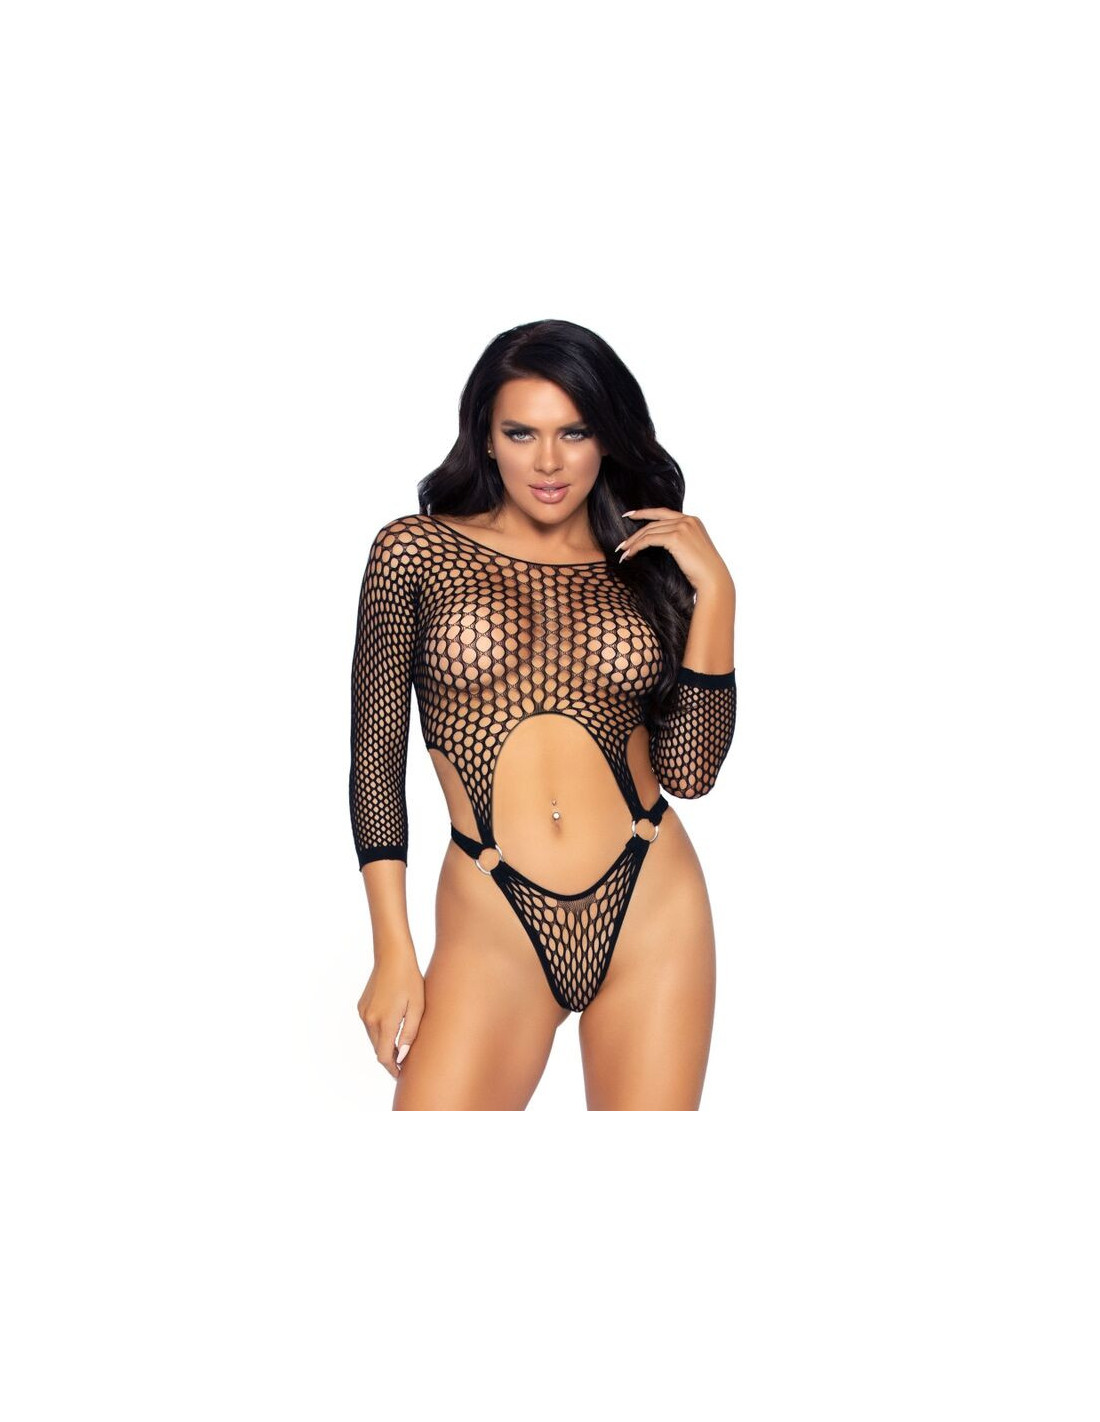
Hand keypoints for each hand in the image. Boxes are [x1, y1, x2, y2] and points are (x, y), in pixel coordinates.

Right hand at [358, 954, 424, 1079]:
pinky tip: (392, 1028)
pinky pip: (370, 1026)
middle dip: (390, 1059)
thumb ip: (410, 1033)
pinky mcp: (361, 1006)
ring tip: (400, 1048)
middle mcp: (370, 1019)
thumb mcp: (417, 1007)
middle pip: (378, 1049)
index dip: (392, 1069)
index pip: (385, 1056)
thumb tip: (403, 1056)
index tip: (401, 1074)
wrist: (392, 956)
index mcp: (385, 1021)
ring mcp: (364, 1013)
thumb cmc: (410, 980)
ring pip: (373, 1039)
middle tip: (404, 1065)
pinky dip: (379, 1032)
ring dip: (384, 1045)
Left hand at [615, 507, 733, 594]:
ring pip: (649, 531)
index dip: (645, 512)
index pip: (663, 513)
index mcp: (693, 520)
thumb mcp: (692, 550)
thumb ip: (681, 540)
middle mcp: (688, 520)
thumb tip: (663, 544)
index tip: (630, 515)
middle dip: (635, 533)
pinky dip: (637, 546)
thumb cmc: (703, 572)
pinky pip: (649, 539)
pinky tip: (630, 554)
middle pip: (654, 522)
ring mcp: (682, 526)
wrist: (713, 579)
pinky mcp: (676, 537)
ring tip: (623, 552)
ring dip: (633, 542)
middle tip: (622, 543)